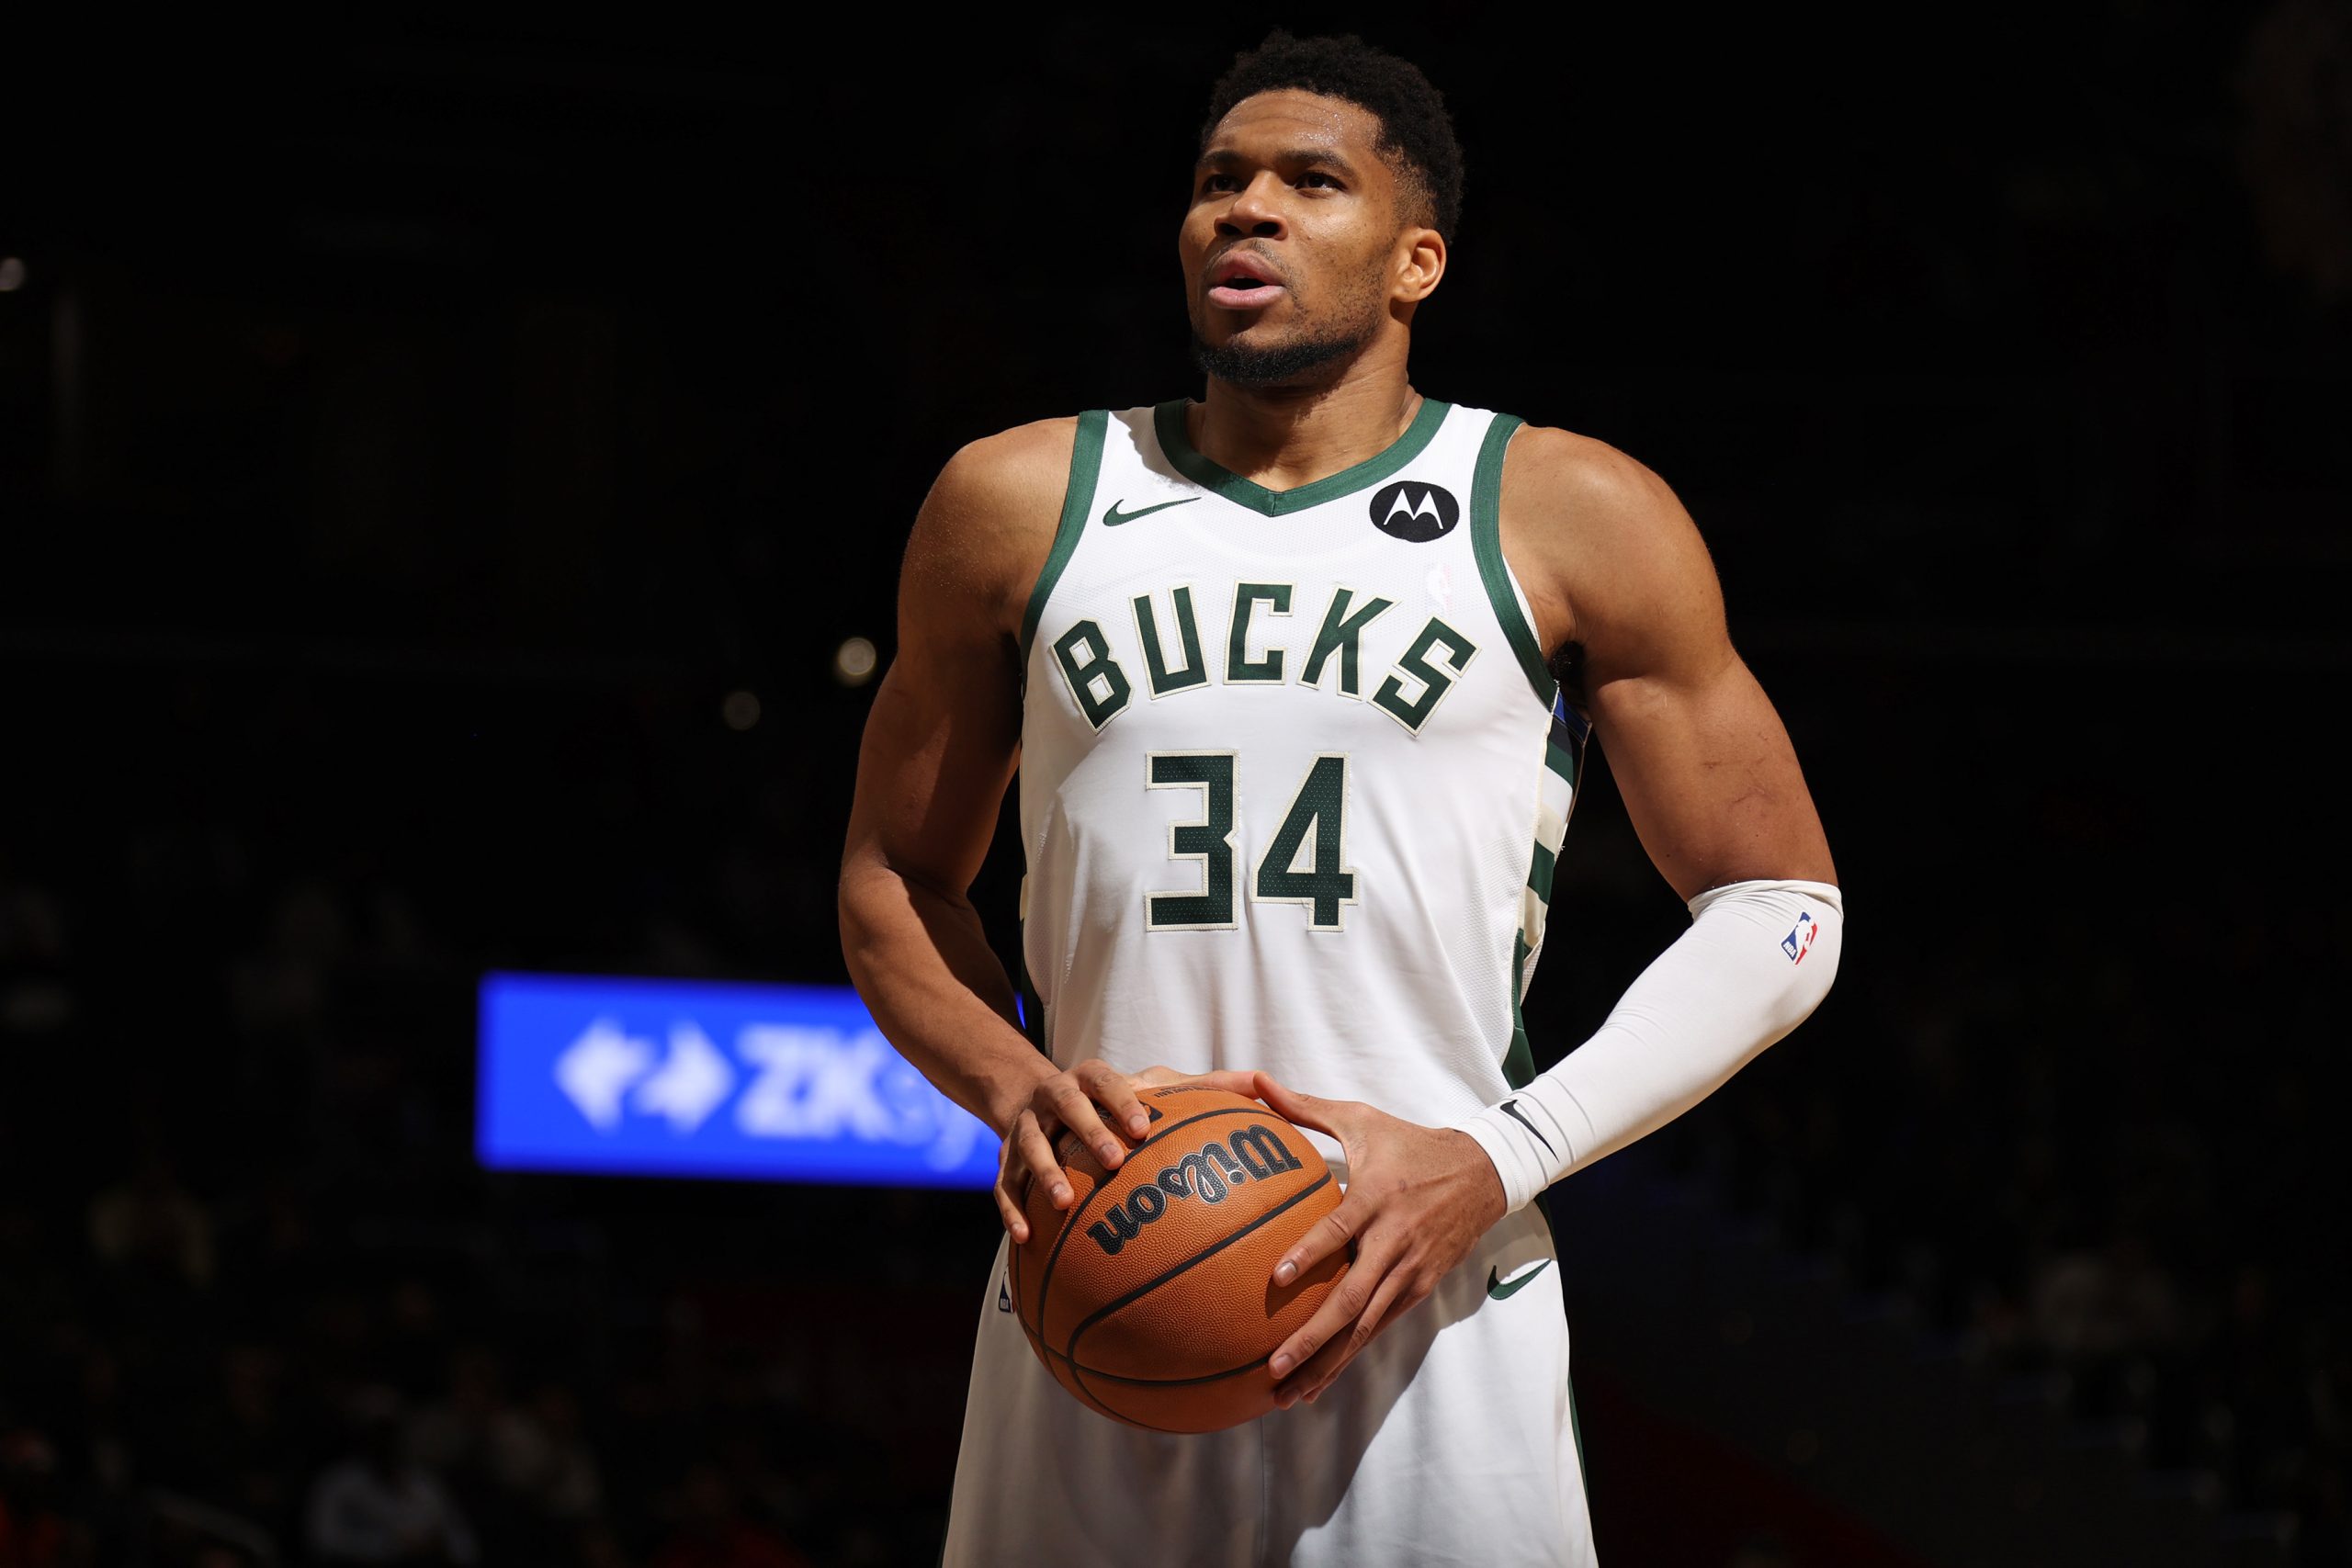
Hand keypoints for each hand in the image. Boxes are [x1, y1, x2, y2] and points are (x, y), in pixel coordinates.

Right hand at [993, 1062, 1259, 1240]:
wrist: (1038, 1101)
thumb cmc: (1115, 1102)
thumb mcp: (1153, 1088)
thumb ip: (1206, 1087)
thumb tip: (1265, 1084)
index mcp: (1091, 1078)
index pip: (1105, 1079)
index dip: (1121, 1101)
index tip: (1143, 1129)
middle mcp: (1054, 1096)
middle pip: (1066, 1105)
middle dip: (1088, 1131)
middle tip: (1114, 1162)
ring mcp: (1026, 1127)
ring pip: (1029, 1146)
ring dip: (1045, 1172)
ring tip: (1062, 1203)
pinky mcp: (1006, 1160)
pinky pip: (1004, 1186)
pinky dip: (1012, 1211)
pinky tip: (1026, 1239)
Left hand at [1256, 1071, 1507, 1405]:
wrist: (1482, 1174)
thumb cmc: (1408, 1144)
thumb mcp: (1361, 1119)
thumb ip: (1304, 1107)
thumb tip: (1254, 1081)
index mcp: (1379, 1198)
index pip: (1341, 1230)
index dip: (1312, 1254)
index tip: (1278, 1279)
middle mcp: (1395, 1243)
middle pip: (1352, 1300)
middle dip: (1311, 1339)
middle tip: (1272, 1366)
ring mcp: (1410, 1273)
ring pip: (1365, 1329)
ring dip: (1326, 1364)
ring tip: (1286, 1394)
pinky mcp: (1418, 1290)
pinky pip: (1377, 1330)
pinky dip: (1347, 1358)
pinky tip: (1316, 1382)